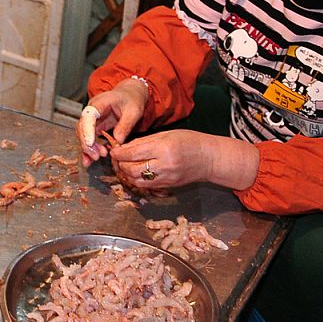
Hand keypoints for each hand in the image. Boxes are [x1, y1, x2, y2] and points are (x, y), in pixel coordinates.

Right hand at [76, 78, 149, 165]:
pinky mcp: (94, 127)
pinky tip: (89, 160)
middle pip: (82, 127)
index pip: (88, 116)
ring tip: (97, 157)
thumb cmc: (131, 99)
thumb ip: (125, 125)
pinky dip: (89, 149)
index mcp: (100, 103)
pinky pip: (89, 138)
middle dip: (87, 143)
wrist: (129, 94)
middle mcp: (91, 111)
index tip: (90, 143)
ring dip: (88, 148)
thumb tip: (117, 141)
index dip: (87, 130)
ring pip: (83, 135)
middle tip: (97, 155)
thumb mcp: (133, 111)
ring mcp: (91, 119)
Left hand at [108, 129, 258, 191]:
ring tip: (124, 165)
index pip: (133, 153)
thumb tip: (123, 148)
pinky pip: (145, 185)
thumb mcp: (166, 135)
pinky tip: (135, 172)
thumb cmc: (189, 141)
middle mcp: (164, 165)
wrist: (210, 159)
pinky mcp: (167, 186)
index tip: (113, 151)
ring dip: (126, 174)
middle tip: (117, 158)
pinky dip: (136, 179)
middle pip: (132, 169)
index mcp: (163, 149)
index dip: (118, 153)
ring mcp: (166, 178)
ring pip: (136, 180)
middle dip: (120, 164)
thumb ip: (143, 142)